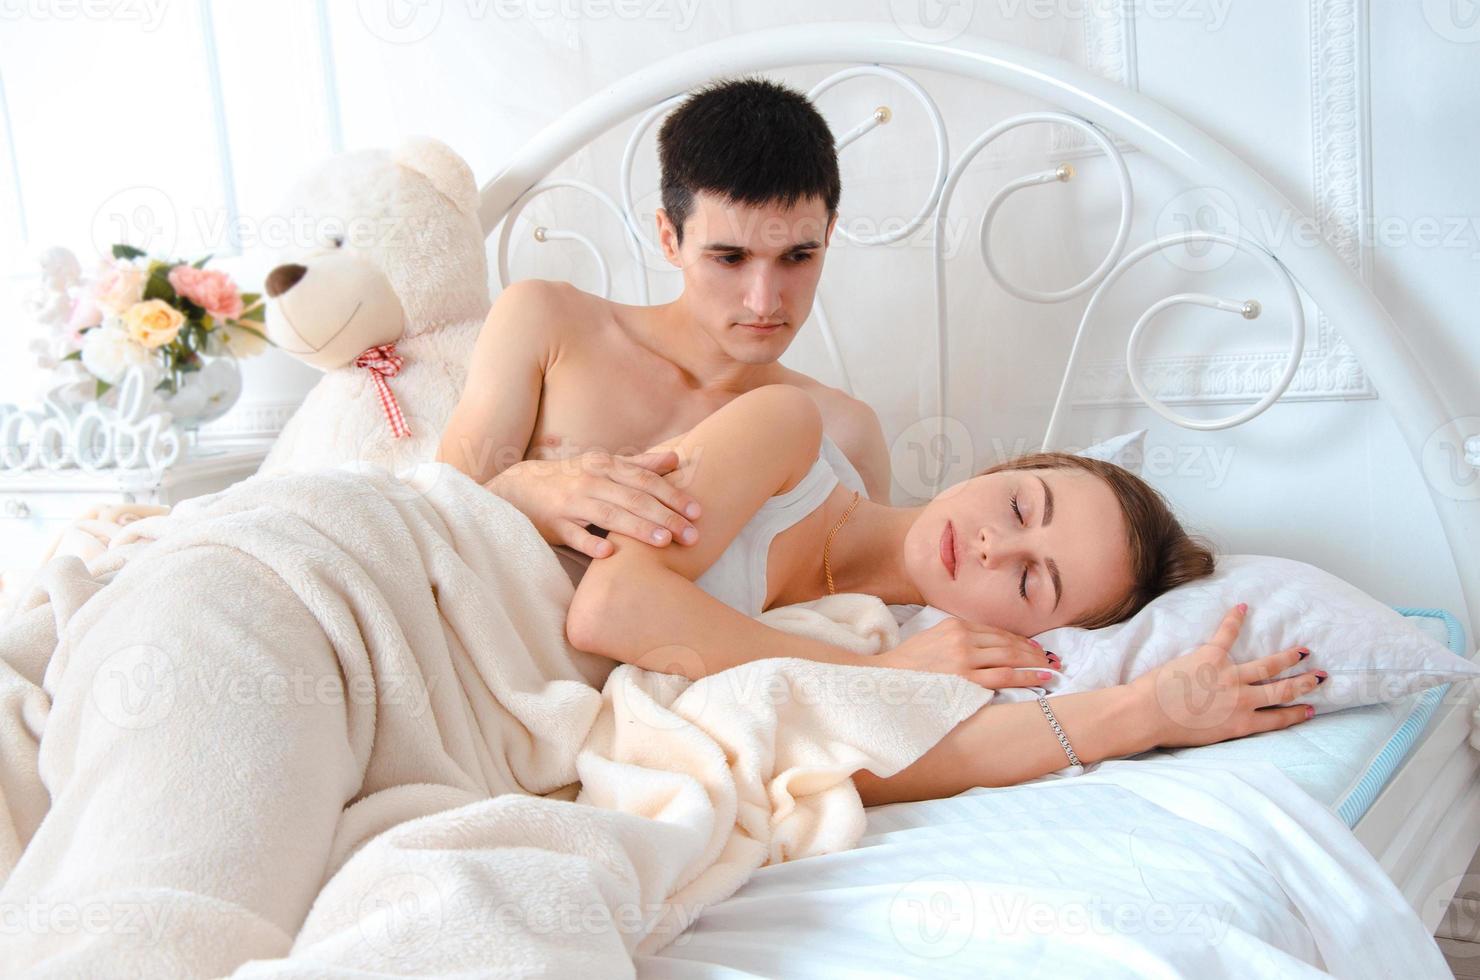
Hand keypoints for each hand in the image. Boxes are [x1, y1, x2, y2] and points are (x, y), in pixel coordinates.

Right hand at [486, 450, 701, 558]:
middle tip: (692, 535)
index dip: (673, 495)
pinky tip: (609, 553)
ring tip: (664, 541)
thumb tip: (675, 460)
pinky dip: (590, 543)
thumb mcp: (603, 466)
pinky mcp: (555, 524)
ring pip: (609, 515)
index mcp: (606, 467)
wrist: (520, 489)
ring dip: (638, 528)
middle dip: (666, 516)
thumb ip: (640, 464)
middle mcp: (591, 482)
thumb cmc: (572, 478)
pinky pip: (575, 535)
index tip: (698, 511)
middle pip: (634, 498)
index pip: (646, 480)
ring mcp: (571, 503)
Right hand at [876, 617, 1057, 689]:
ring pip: (1009, 658)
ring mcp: (964, 658)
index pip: (996, 632)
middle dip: (1032, 652)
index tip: (1034, 648)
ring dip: (1034, 663)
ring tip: (1050, 669)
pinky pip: (1003, 676)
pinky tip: (1041, 678)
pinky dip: (1026, 676)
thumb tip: (984, 647)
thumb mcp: (932, 638)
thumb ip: (958, 638)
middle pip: (1007, 643)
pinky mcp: (965, 679)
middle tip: (1050, 659)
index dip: (1019, 640)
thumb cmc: (908, 664)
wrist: (886, 679)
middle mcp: (963, 638)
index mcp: (955, 625)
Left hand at [1129, 604, 1320, 748]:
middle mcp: (1242, 701)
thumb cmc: (1167, 732)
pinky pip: (1226, 634)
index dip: (1295, 714)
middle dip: (1304, 684)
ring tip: (1303, 651)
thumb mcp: (1205, 740)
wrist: (1146, 714)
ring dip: (1287, 658)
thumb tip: (1226, 720)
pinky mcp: (1210, 657)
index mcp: (1241, 725)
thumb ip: (1222, 728)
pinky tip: (1243, 607)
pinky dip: (1234, 619)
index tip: (1311, 709)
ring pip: (1268, 666)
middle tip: (1321, 677)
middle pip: (1281, 691)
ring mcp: (1229, 677)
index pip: (1276, 719)